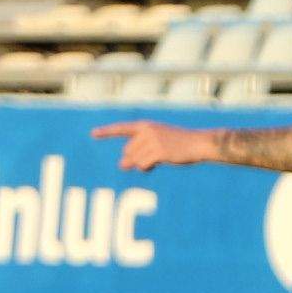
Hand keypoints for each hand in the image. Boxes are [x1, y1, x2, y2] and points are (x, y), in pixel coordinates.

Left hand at [91, 121, 207, 170]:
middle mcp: (146, 130)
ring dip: (145, 164)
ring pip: (134, 160)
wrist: (198, 144)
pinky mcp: (158, 150)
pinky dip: (148, 167)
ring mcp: (152, 140)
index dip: (106, 132)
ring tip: (160, 157)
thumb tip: (121, 165)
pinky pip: (143, 165)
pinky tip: (161, 162)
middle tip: (154, 156)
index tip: (93, 134)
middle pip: (128, 152)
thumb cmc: (178, 145)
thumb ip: (137, 153)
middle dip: (137, 158)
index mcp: (146, 125)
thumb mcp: (156, 145)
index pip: (122, 128)